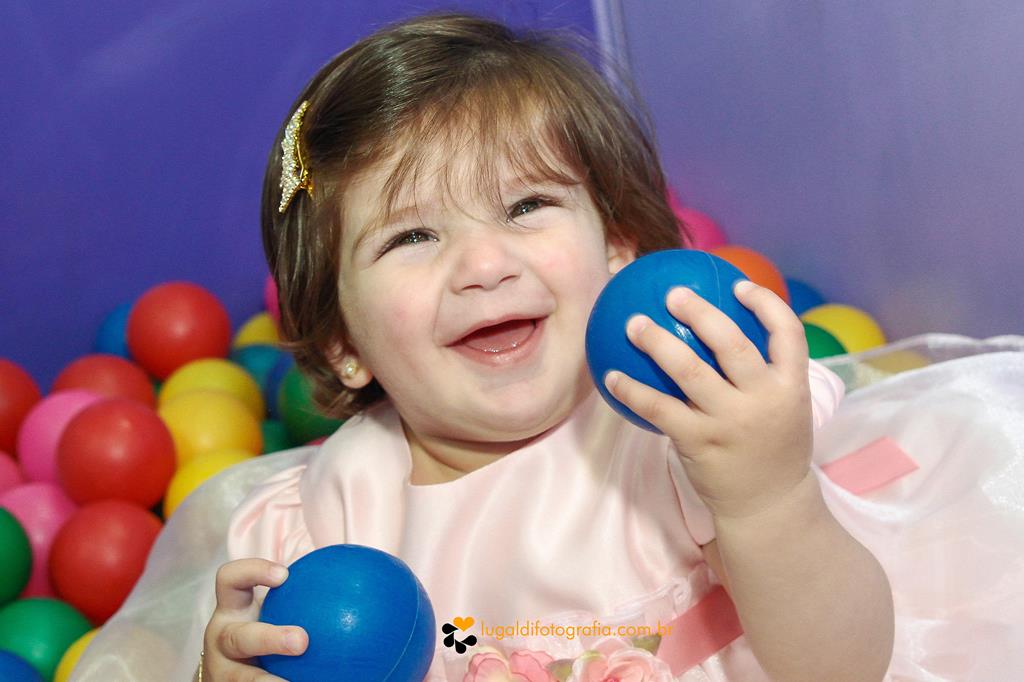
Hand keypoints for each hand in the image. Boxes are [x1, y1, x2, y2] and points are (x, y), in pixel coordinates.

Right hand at [202, 558, 307, 680]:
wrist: (234, 674)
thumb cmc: (266, 630)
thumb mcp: (276, 610)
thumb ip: (307, 596)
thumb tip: (371, 584)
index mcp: (232, 610)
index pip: (231, 579)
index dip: (252, 572)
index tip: (284, 575)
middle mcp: (221, 640)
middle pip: (238, 638)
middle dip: (268, 639)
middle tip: (302, 641)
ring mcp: (224, 672)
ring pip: (243, 679)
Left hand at [604, 280, 813, 519]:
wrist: (769, 506)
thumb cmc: (770, 448)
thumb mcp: (785, 409)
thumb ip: (764, 375)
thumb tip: (725, 331)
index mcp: (790, 387)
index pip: (788, 334)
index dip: (766, 304)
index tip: (739, 284)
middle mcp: (762, 400)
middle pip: (732, 344)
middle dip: (701, 313)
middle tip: (673, 294)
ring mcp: (730, 422)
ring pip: (690, 371)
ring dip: (657, 342)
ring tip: (633, 323)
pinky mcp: (699, 442)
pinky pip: (658, 408)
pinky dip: (631, 390)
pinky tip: (610, 376)